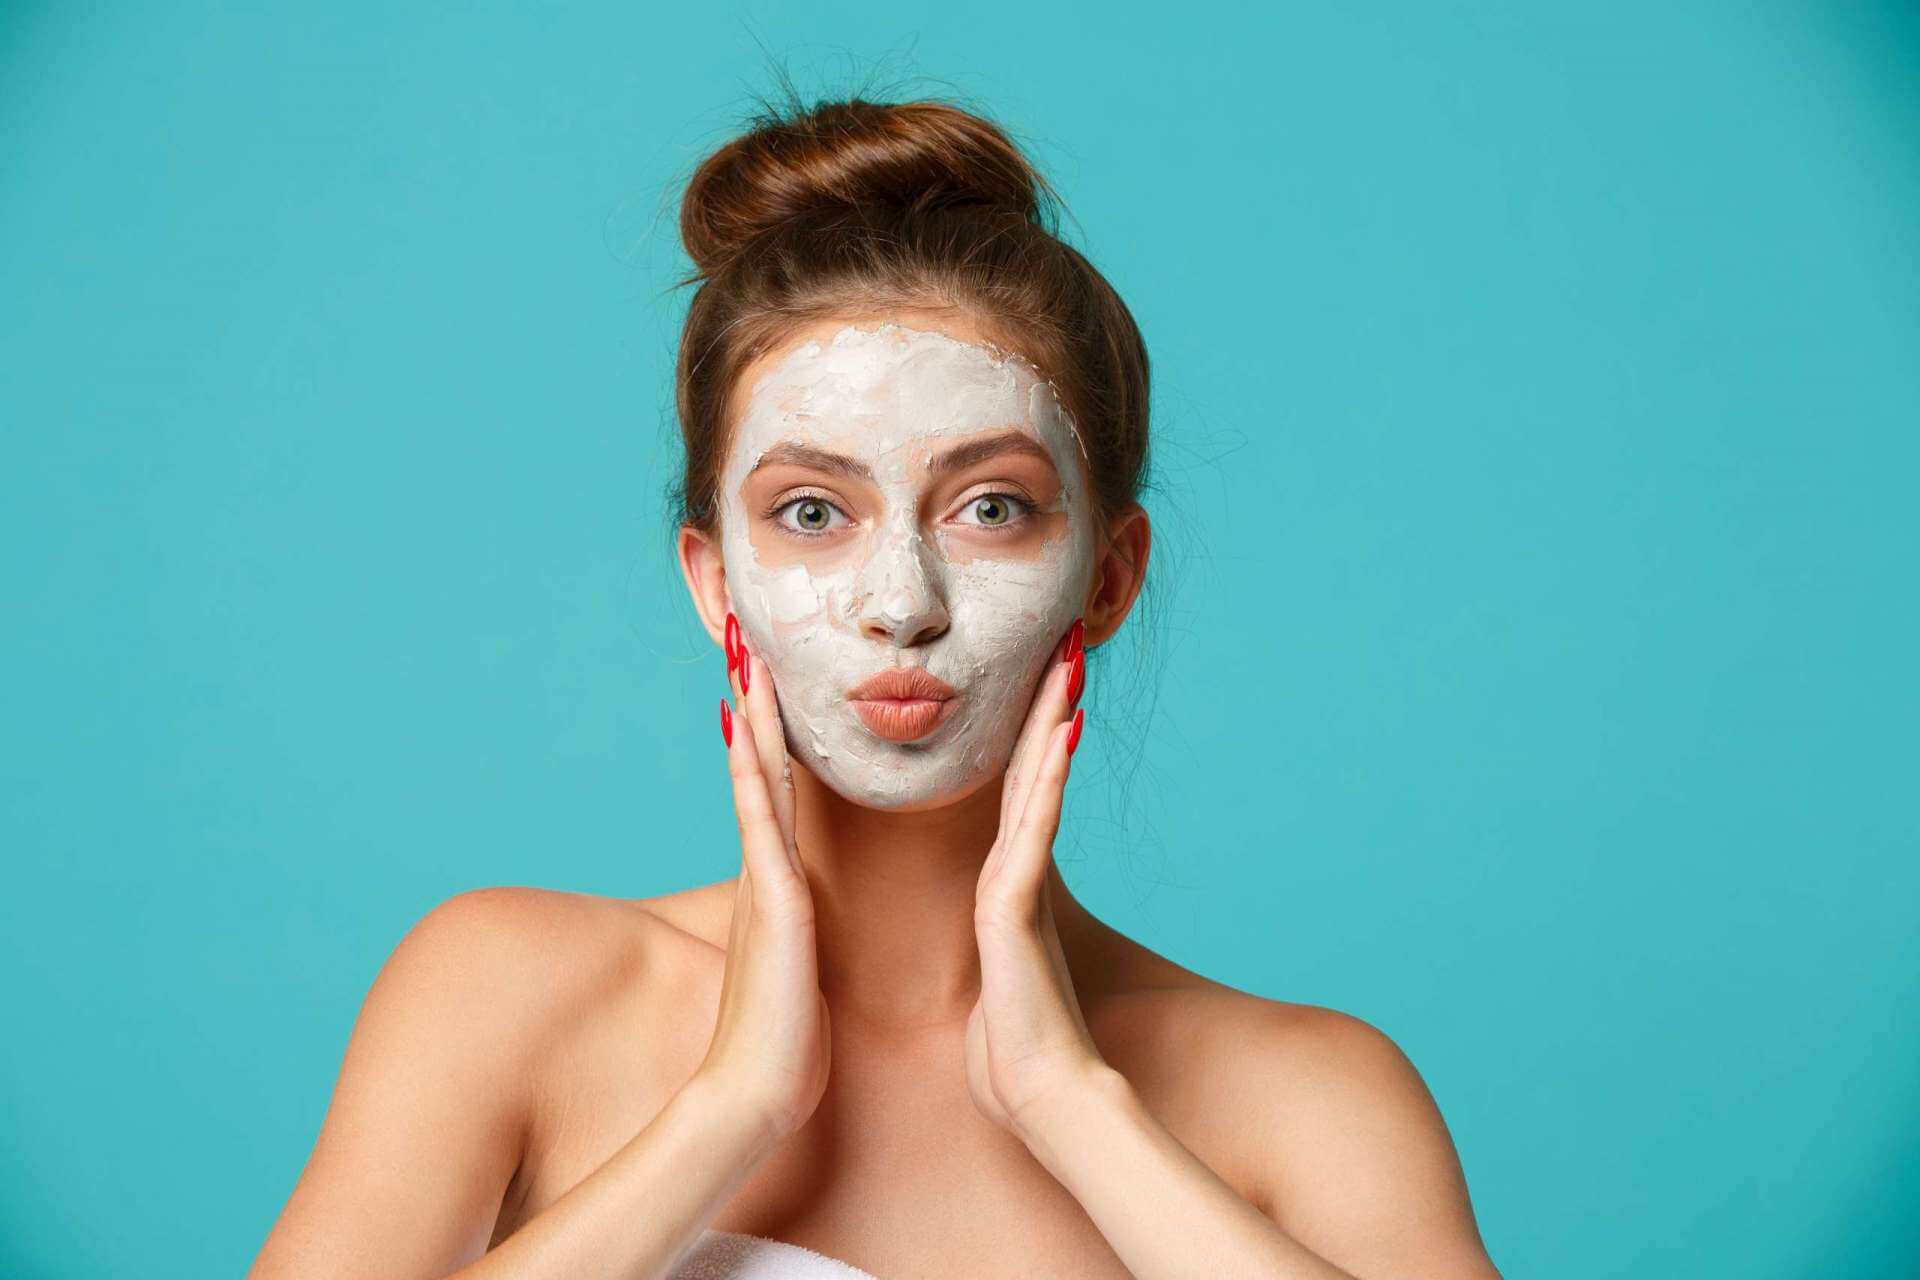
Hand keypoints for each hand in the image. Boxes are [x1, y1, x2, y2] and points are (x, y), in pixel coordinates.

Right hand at [694, 613, 829, 1141]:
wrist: (756, 1095)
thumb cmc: (785, 1040)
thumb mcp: (800, 968)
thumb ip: (797, 933)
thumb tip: (802, 915)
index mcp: (780, 884)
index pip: (777, 789)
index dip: (772, 731)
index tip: (769, 676)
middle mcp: (765, 871)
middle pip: (758, 767)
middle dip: (754, 702)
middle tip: (746, 636)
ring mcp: (763, 883)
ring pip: (756, 779)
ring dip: (751, 716)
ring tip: (745, 656)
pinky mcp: (772, 904)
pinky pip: (762, 822)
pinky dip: (752, 772)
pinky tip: (741, 728)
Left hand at [965, 618, 1104, 1138]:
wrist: (1039, 1096)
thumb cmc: (1014, 1047)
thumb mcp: (991, 973)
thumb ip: (994, 938)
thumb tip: (992, 929)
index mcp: (1003, 883)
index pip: (1012, 790)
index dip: (1022, 731)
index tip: (1032, 677)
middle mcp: (1018, 872)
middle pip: (1033, 767)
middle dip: (1047, 703)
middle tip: (1063, 640)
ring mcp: (1022, 884)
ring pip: (1038, 783)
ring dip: (1052, 718)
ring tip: (1067, 660)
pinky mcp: (1017, 905)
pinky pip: (1031, 827)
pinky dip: (1046, 777)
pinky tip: (1059, 731)